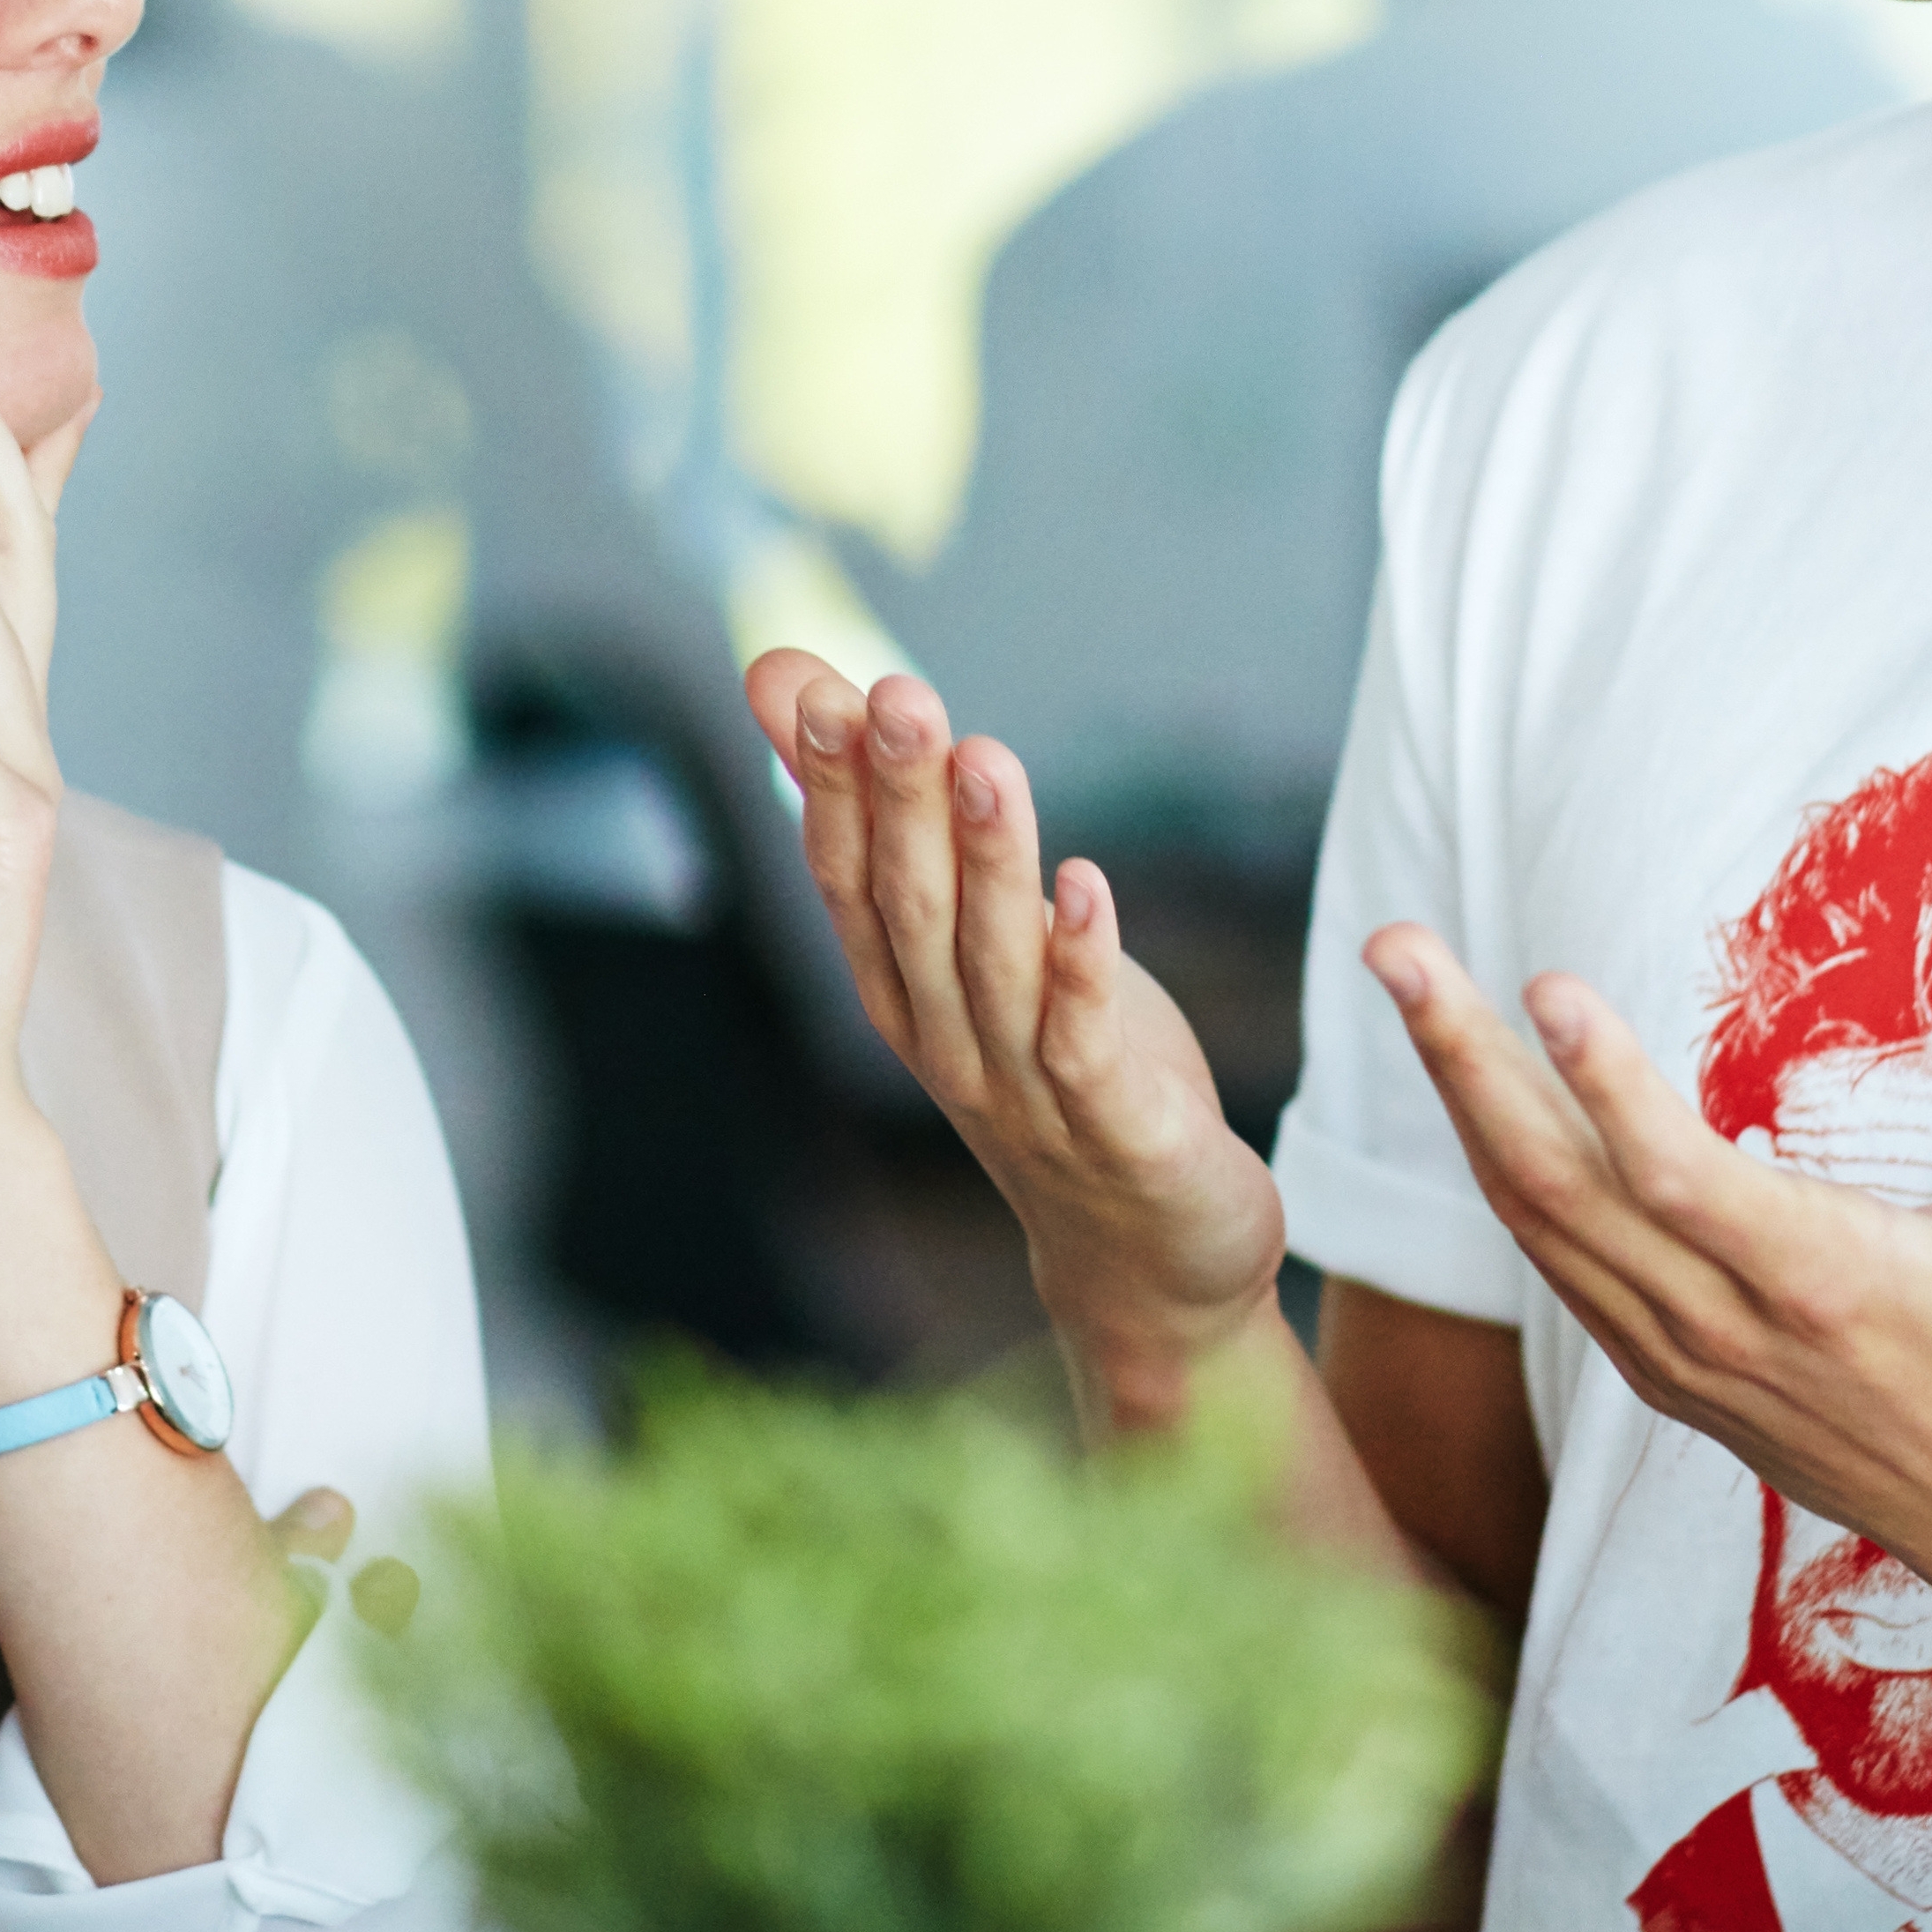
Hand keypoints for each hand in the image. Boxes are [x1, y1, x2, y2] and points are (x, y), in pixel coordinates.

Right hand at [742, 652, 1283, 1407]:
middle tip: (896, 696)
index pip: (849, 880)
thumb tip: (784, 673)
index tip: (817, 690)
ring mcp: (1029, 1091)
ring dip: (988, 860)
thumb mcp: (970, 933)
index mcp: (904, 993)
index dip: (829, 789)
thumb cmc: (1057, 1070)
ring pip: (994, 964)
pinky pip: (1086, 1041)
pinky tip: (1087, 886)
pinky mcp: (1118, 1128)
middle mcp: (949, 1041)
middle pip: (912, 910)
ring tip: (987, 758)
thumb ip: (887, 807)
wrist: (1147, 1258)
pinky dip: (1082, 965)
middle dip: (901, 800)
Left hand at [1360, 924, 1931, 1629]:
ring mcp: (1690, 1363)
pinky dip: (1505, 1175)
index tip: (1546, 984)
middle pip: (1560, 1192)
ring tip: (1411, 981)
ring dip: (1464, 1101)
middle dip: (1464, 1064)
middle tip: (1397, 949)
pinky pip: (1561, 1267)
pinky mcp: (1675, 1379)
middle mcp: (1733, 1331)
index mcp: (1828, 1288)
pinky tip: (1475, 1092)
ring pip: (1539, 1227)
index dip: (1607, 1088)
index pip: (1680, 1185)